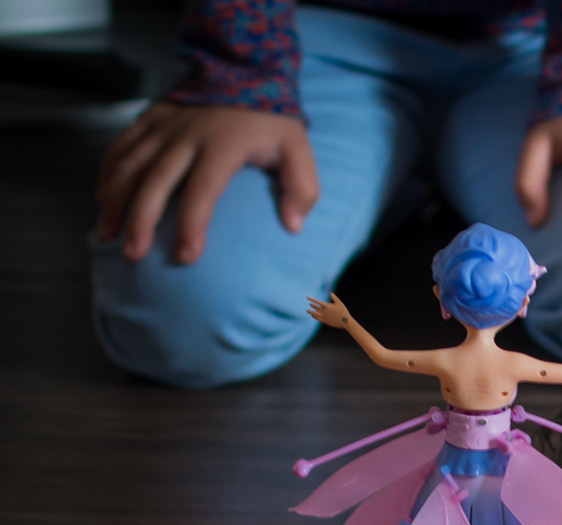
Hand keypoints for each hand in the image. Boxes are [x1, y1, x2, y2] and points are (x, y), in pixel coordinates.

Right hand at [94, 102, 318, 263]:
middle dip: (140, 220)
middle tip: (132, 254)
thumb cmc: (270, 120)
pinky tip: (101, 201)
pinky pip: (120, 147)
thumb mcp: (298, 149)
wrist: (241, 71)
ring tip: (106, 235)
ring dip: (114, 201)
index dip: (193, 224)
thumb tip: (294, 226)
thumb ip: (301, 187)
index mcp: (222, 145)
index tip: (186, 256)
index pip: (203, 190)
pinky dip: (106, 173)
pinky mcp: (147, 118)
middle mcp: (185, 136)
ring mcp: (162, 126)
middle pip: (156, 181)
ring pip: (129, 165)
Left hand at [306, 293, 350, 328]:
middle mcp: (323, 311)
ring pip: (314, 313)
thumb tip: (331, 293)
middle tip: (310, 304)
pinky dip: (314, 316)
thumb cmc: (343, 312)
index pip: (317, 301)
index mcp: (326, 306)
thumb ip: (334, 298)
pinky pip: (317, 318)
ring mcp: (323, 316)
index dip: (311, 299)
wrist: (345, 322)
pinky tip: (313, 315)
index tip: (307, 297)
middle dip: (312, 305)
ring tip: (307, 311)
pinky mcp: (324, 321)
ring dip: (310, 312)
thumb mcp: (339, 303)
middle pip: (315, 307)